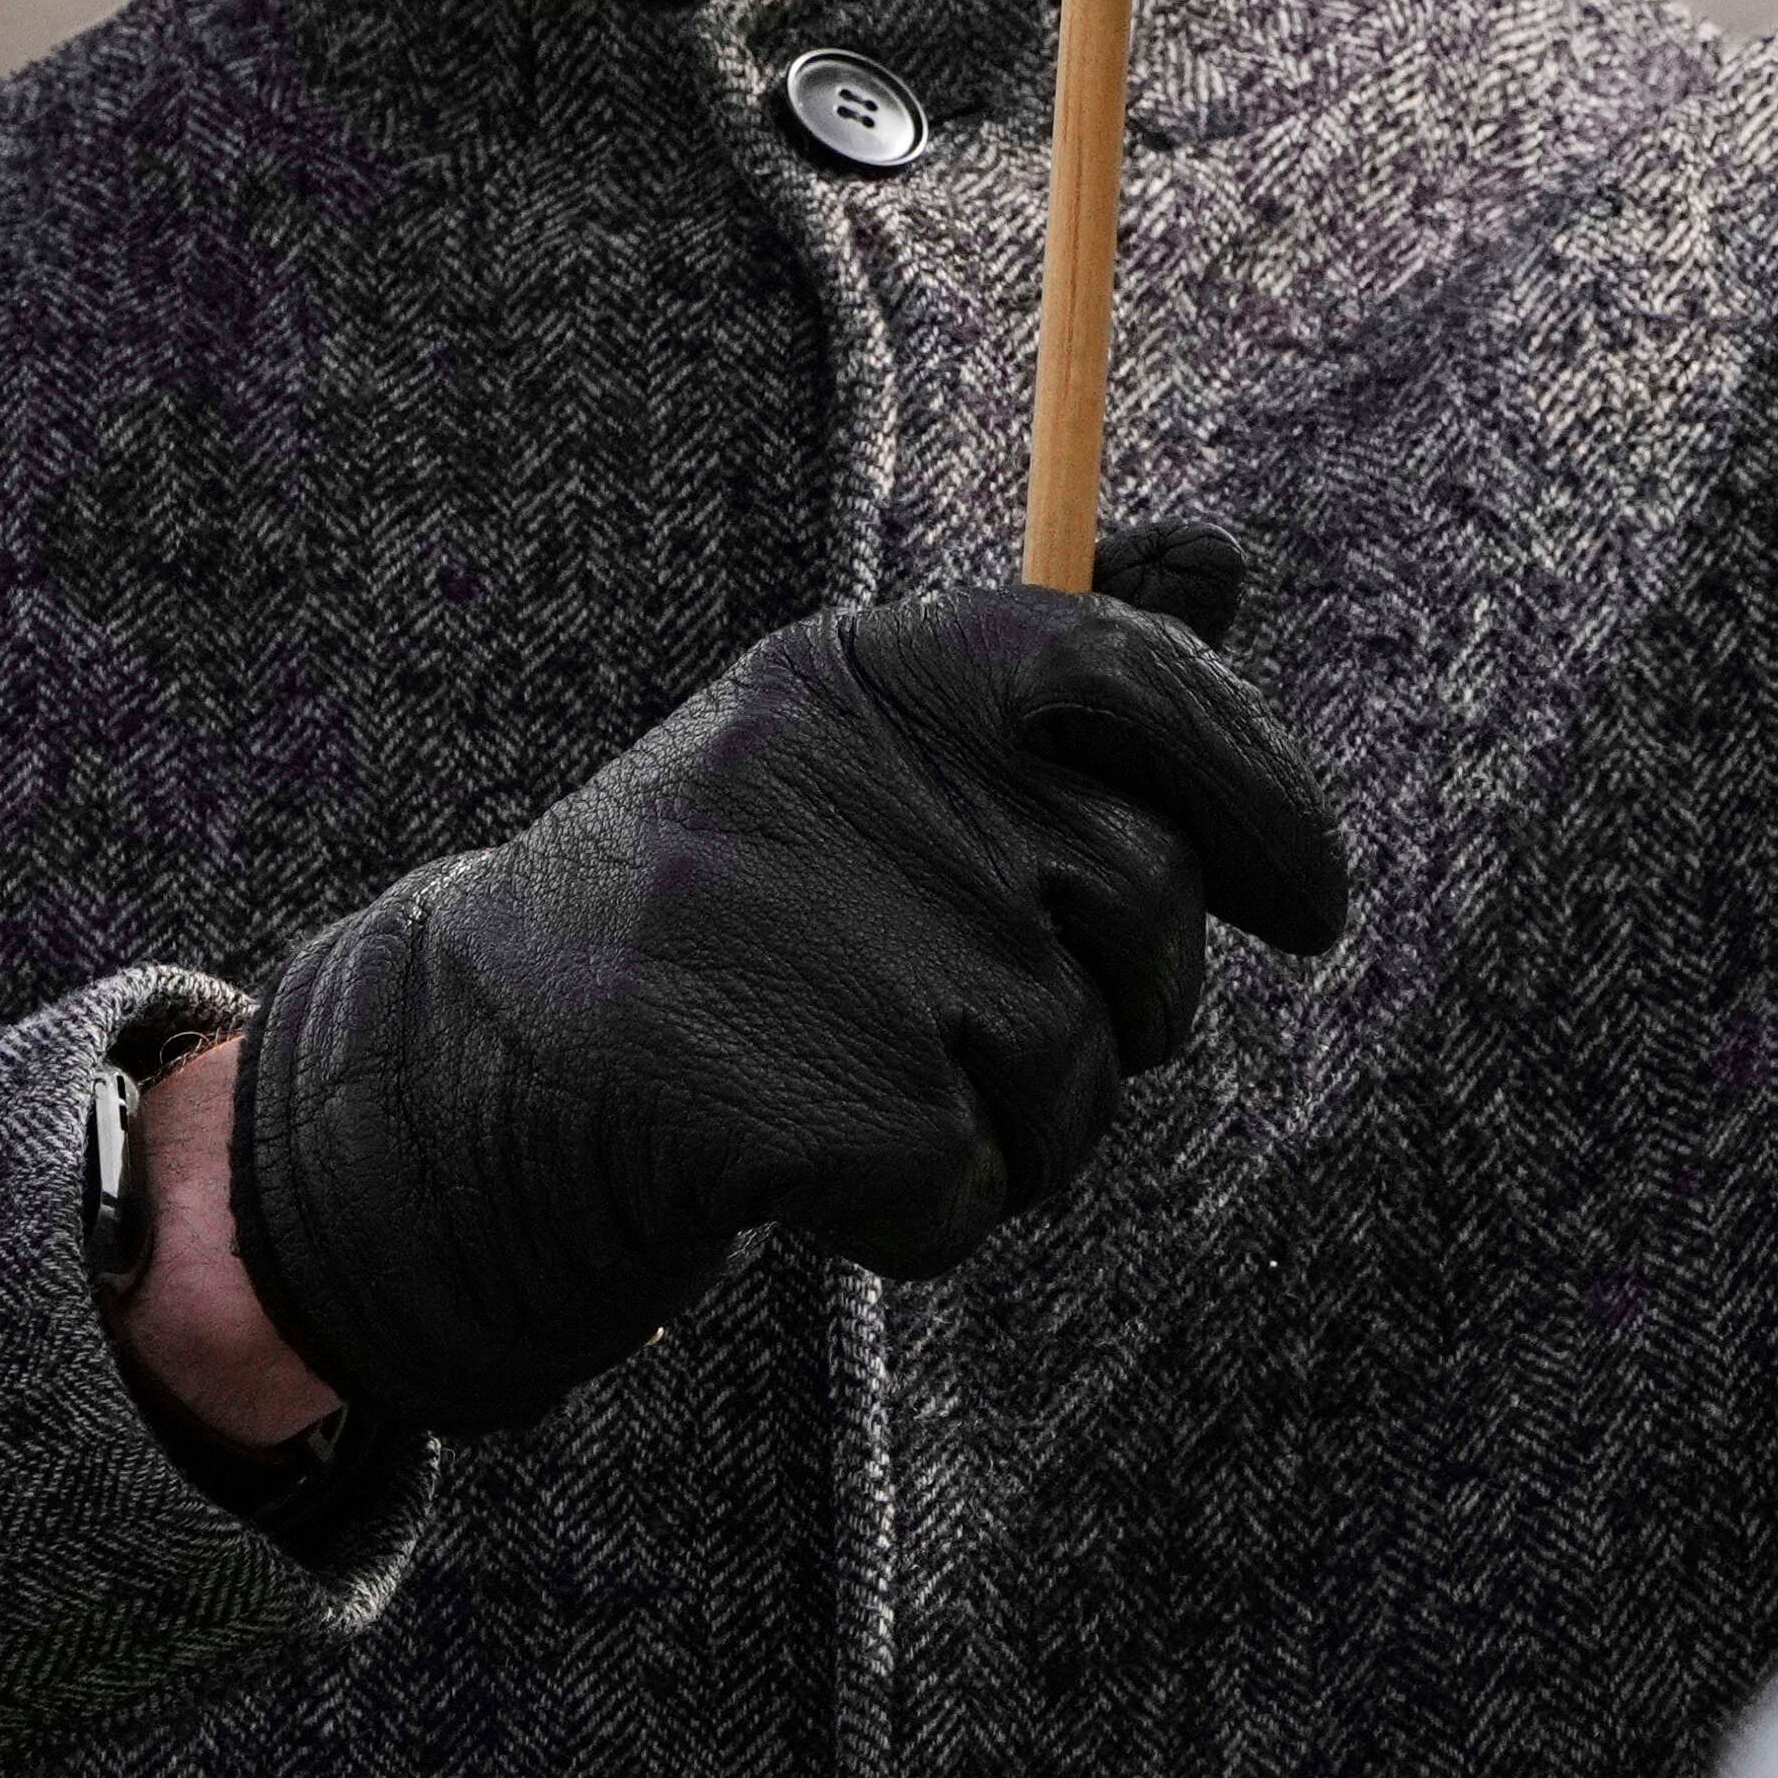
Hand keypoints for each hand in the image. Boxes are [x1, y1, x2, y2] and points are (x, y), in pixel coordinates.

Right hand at [224, 563, 1345, 1439]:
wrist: (463, 1078)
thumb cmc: (721, 909)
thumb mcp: (861, 752)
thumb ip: (1049, 666)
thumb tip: (1216, 561)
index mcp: (870, 665)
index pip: (1129, 671)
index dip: (1260, 786)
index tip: (1315, 905)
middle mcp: (846, 770)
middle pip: (1140, 897)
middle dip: (1124, 1003)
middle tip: (995, 1029)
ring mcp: (813, 928)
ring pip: (1074, 1068)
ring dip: (1019, 1127)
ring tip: (874, 1087)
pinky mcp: (784, 1095)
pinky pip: (975, 1189)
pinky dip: (924, 1215)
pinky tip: (819, 1177)